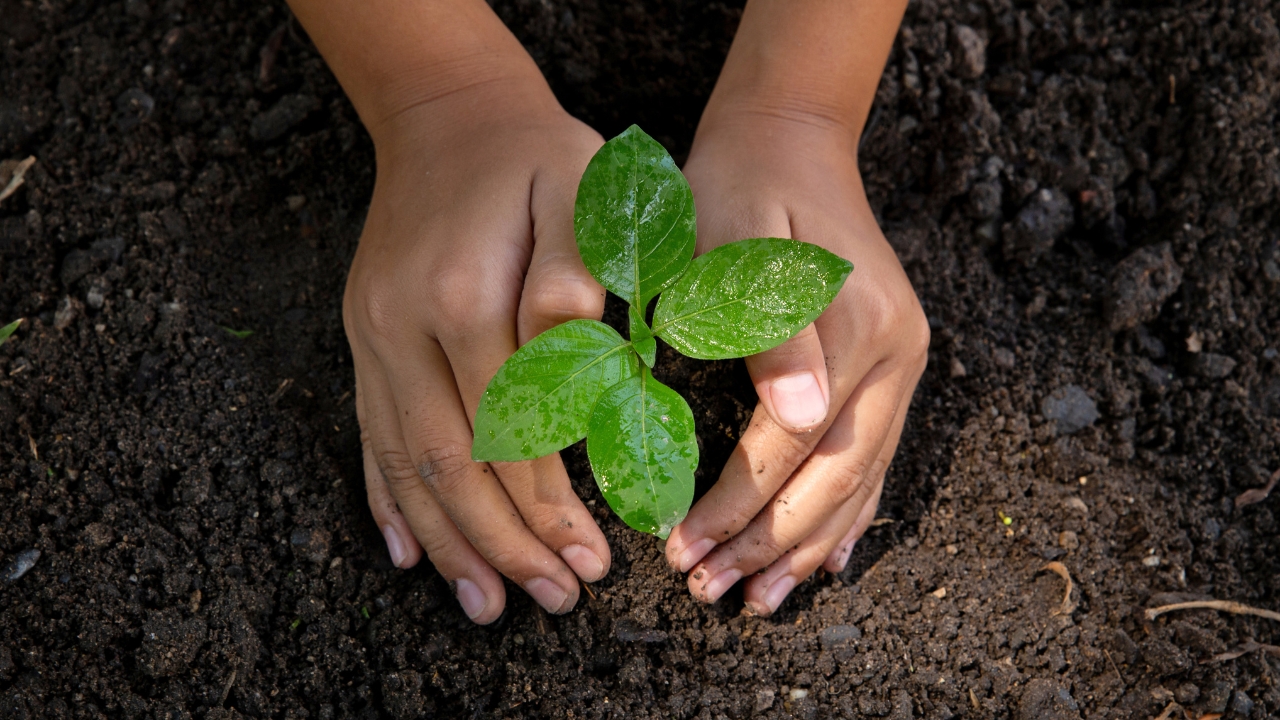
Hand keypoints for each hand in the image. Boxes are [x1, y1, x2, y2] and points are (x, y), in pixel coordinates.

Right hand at [344, 81, 610, 623]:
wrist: (449, 115)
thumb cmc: (538, 156)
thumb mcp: (581, 188)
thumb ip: (578, 270)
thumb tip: (578, 348)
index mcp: (465, 297)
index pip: (510, 434)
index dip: (551, 506)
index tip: (594, 560)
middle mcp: (404, 328)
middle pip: (450, 466)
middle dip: (505, 544)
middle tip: (555, 599)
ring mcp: (373, 337)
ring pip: (404, 465)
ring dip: (448, 543)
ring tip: (487, 605)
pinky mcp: (364, 340)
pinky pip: (370, 436)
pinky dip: (388, 502)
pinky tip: (408, 555)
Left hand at [664, 113, 929, 614]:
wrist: (790, 140)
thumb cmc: (738, 185)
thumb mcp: (731, 234)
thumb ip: (765, 321)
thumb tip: (798, 413)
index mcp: (853, 322)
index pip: (790, 443)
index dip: (737, 504)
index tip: (681, 548)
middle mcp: (895, 350)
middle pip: (834, 474)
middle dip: (768, 543)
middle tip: (708, 592)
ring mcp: (904, 361)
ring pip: (862, 478)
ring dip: (808, 546)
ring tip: (759, 600)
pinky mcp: (895, 365)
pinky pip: (879, 456)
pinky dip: (850, 515)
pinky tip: (827, 560)